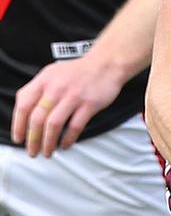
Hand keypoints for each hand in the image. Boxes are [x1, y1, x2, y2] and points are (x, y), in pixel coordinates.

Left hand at [11, 58, 125, 156]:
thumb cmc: (79, 71)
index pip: (24, 105)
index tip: (19, 138)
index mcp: (44, 80)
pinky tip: (65, 144)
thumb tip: (25, 114)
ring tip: (48, 151)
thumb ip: (38, 90)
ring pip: (54, 124)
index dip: (18, 125)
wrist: (106, 63)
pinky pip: (75, 126)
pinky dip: (68, 139)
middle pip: (37, 118)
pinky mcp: (90, 103)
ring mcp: (73, 95)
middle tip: (32, 151)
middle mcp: (56, 87)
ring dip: (48, 142)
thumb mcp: (53, 73)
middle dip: (32, 140)